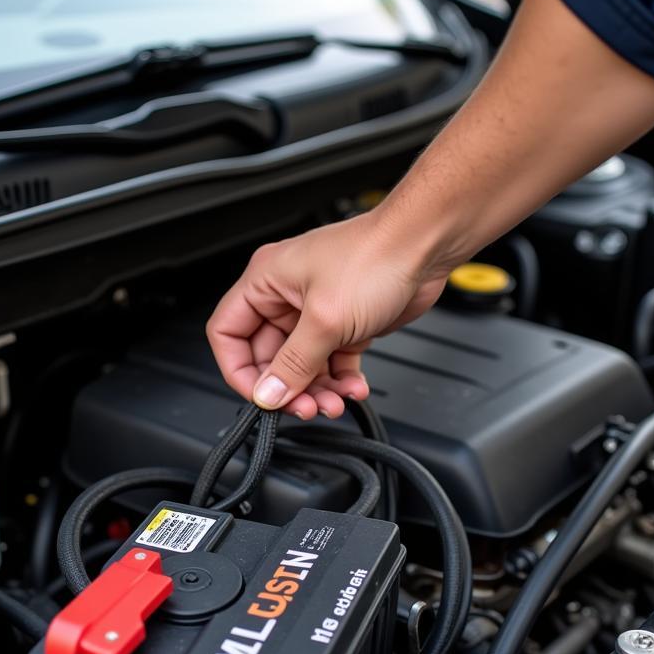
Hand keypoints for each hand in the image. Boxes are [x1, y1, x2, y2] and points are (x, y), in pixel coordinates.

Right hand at [206, 209, 449, 418]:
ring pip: (301, 364)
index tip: (259, 397)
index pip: (228, 333)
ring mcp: (316, 310)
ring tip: (334, 402)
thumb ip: (293, 364)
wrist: (425, 246)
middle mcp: (286, 296)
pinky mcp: (345, 323)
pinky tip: (354, 388)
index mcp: (265, 282)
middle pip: (267, 356)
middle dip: (288, 386)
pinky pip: (331, 362)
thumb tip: (268, 394)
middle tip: (305, 407)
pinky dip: (341, 379)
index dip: (238, 370)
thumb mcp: (325, 319)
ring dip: (317, 389)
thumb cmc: (375, 257)